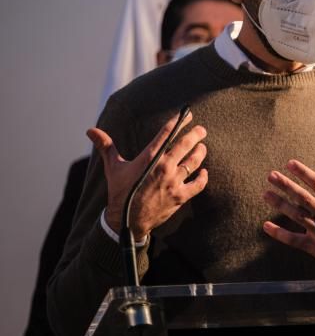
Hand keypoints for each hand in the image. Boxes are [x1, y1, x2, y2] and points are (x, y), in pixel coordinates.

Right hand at [87, 111, 208, 239]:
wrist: (125, 221)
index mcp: (149, 157)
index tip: (187, 114)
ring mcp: (173, 182)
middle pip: (185, 144)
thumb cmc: (120, 192)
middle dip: (196, 134)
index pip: (167, 133)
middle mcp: (164, 167)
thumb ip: (106, 146)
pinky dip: (203, 177)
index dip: (179, 121)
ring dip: (200, 152)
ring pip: (194, 162)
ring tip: (202, 147)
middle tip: (201, 130)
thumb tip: (90, 130)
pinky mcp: (180, 196)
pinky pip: (198, 184)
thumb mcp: (113, 167)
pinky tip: (204, 172)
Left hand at [263, 159, 314, 276]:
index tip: (290, 164)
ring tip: (266, 194)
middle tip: (271, 175)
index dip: (304, 174)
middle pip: (304, 199)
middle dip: (287, 186)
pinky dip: (280, 234)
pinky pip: (295, 241)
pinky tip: (266, 226)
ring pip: (298, 216)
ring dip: (280, 205)